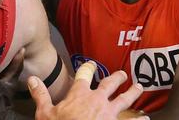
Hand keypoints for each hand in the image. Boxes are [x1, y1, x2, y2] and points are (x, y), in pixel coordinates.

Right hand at [28, 61, 147, 119]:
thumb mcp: (45, 113)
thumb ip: (40, 95)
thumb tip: (32, 79)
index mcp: (79, 94)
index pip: (84, 75)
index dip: (88, 68)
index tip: (91, 64)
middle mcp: (97, 100)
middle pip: (109, 84)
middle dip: (116, 77)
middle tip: (122, 73)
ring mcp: (109, 113)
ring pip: (124, 99)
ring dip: (132, 92)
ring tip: (139, 87)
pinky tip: (146, 118)